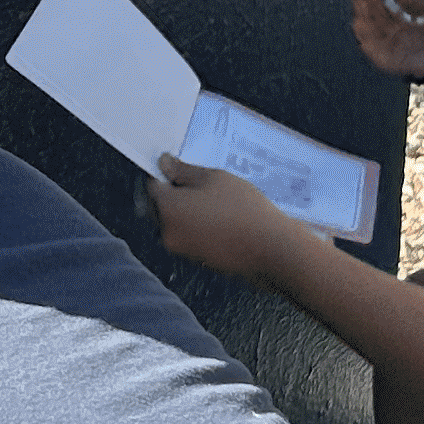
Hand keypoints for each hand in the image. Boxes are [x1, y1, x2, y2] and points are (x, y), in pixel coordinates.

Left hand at [149, 157, 297, 282]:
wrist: (270, 249)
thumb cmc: (243, 210)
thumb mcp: (214, 178)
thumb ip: (183, 171)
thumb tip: (163, 163)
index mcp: (167, 209)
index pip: (152, 185)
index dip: (164, 173)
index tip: (179, 167)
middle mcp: (167, 232)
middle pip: (160, 206)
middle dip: (174, 193)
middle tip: (199, 182)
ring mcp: (182, 249)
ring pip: (175, 221)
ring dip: (186, 209)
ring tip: (214, 200)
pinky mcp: (197, 259)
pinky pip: (189, 235)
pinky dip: (197, 225)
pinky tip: (220, 217)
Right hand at [349, 0, 423, 85]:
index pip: (396, 14)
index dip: (381, 0)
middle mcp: (415, 42)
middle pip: (385, 26)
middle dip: (370, 10)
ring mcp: (408, 55)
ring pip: (378, 41)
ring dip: (364, 25)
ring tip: (356, 9)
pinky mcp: (403, 66)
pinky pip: (379, 57)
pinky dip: (367, 44)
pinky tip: (358, 28)